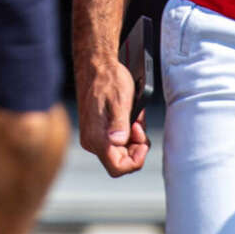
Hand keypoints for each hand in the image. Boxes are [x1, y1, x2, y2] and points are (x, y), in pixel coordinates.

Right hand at [77, 58, 148, 176]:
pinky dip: (128, 130)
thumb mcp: (120, 100)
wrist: (96, 65)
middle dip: (136, 145)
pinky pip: (117, 140)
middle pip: (121, 160)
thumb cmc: (108, 79)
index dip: (136, 160)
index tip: (143, 142)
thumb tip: (118, 142)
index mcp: (96, 138)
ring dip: (133, 136)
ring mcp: (94, 136)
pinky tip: (130, 115)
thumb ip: (120, 124)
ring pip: (121, 150)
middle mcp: (92, 141)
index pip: (118, 168)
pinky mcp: (97, 130)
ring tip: (135, 116)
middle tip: (139, 124)